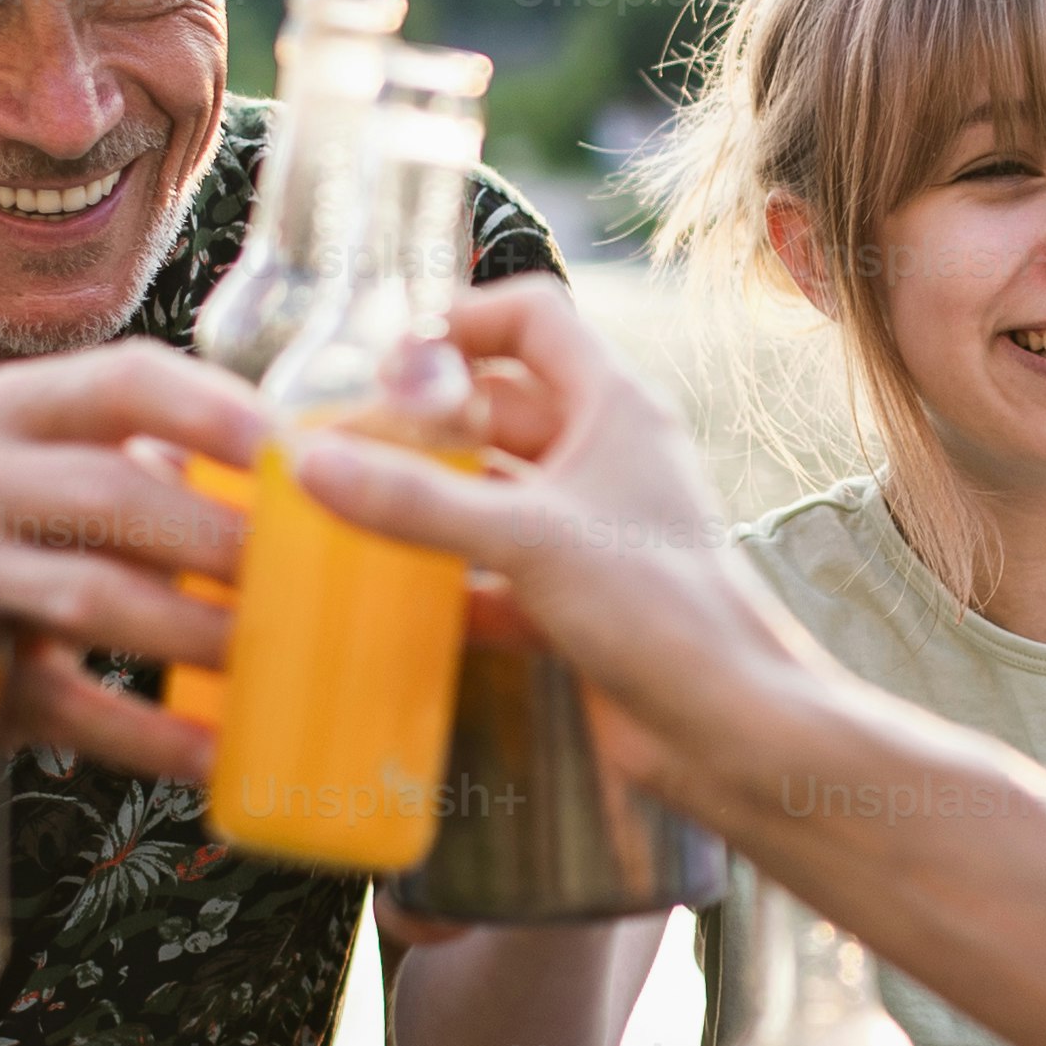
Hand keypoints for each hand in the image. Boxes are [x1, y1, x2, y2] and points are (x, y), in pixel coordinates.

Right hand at [0, 342, 269, 784]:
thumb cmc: (72, 523)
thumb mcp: (113, 460)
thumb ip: (200, 453)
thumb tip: (349, 457)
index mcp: (24, 405)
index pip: (124, 381)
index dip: (214, 412)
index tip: (293, 450)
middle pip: (111, 493)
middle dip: (218, 537)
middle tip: (304, 570)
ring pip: (89, 596)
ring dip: (194, 629)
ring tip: (276, 651)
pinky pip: (70, 702)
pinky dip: (152, 735)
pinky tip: (220, 751)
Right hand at [279, 282, 826, 824]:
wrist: (732, 728)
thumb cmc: (665, 612)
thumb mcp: (529, 539)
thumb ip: (419, 501)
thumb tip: (314, 462)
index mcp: (614, 408)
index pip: (533, 318)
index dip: (461, 320)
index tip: (387, 358)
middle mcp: (604, 457)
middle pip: (497, 408)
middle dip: (422, 424)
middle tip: (341, 444)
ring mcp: (591, 529)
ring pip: (492, 492)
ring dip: (428, 500)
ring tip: (345, 511)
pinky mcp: (576, 598)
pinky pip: (496, 571)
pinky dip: (448, 580)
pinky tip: (392, 599)